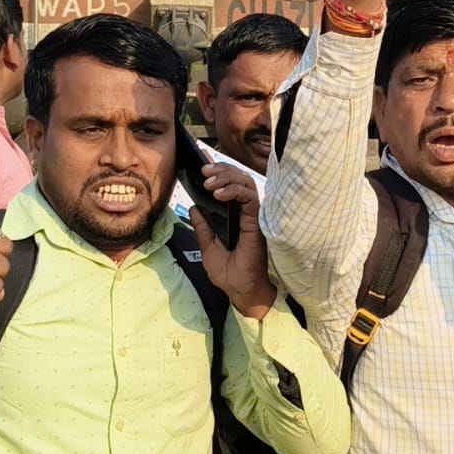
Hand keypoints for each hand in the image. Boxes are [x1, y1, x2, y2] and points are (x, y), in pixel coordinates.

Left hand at [190, 162, 276, 319]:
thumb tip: (195, 207)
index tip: (202, 161)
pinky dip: (234, 190)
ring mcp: (253, 215)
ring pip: (245, 182)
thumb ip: (203, 227)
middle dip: (220, 170)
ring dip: (226, 177)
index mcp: (234, 216)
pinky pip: (249, 197)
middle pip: (237, 178)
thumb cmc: (231, 274)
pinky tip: (219, 194)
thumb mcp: (209, 247)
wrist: (242, 292)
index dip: (218, 171)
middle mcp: (246, 212)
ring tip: (209, 182)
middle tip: (203, 170)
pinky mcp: (258, 221)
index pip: (228, 186)